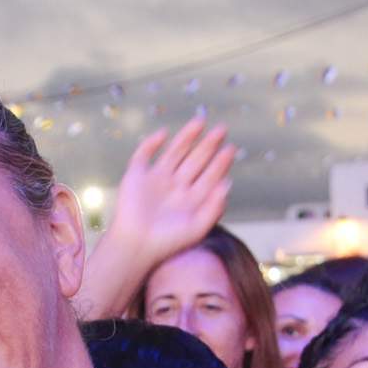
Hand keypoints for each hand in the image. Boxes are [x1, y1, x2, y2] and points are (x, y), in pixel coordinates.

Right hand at [110, 115, 234, 264]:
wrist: (136, 245)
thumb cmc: (168, 242)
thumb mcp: (198, 227)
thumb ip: (215, 207)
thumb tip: (228, 183)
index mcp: (191, 199)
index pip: (209, 175)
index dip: (220, 162)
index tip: (231, 148)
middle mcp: (175, 187)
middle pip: (195, 160)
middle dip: (208, 145)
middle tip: (222, 129)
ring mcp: (156, 179)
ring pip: (174, 153)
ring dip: (187, 137)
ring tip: (201, 122)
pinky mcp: (136, 176)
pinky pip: (144, 154)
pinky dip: (151, 143)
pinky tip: (164, 134)